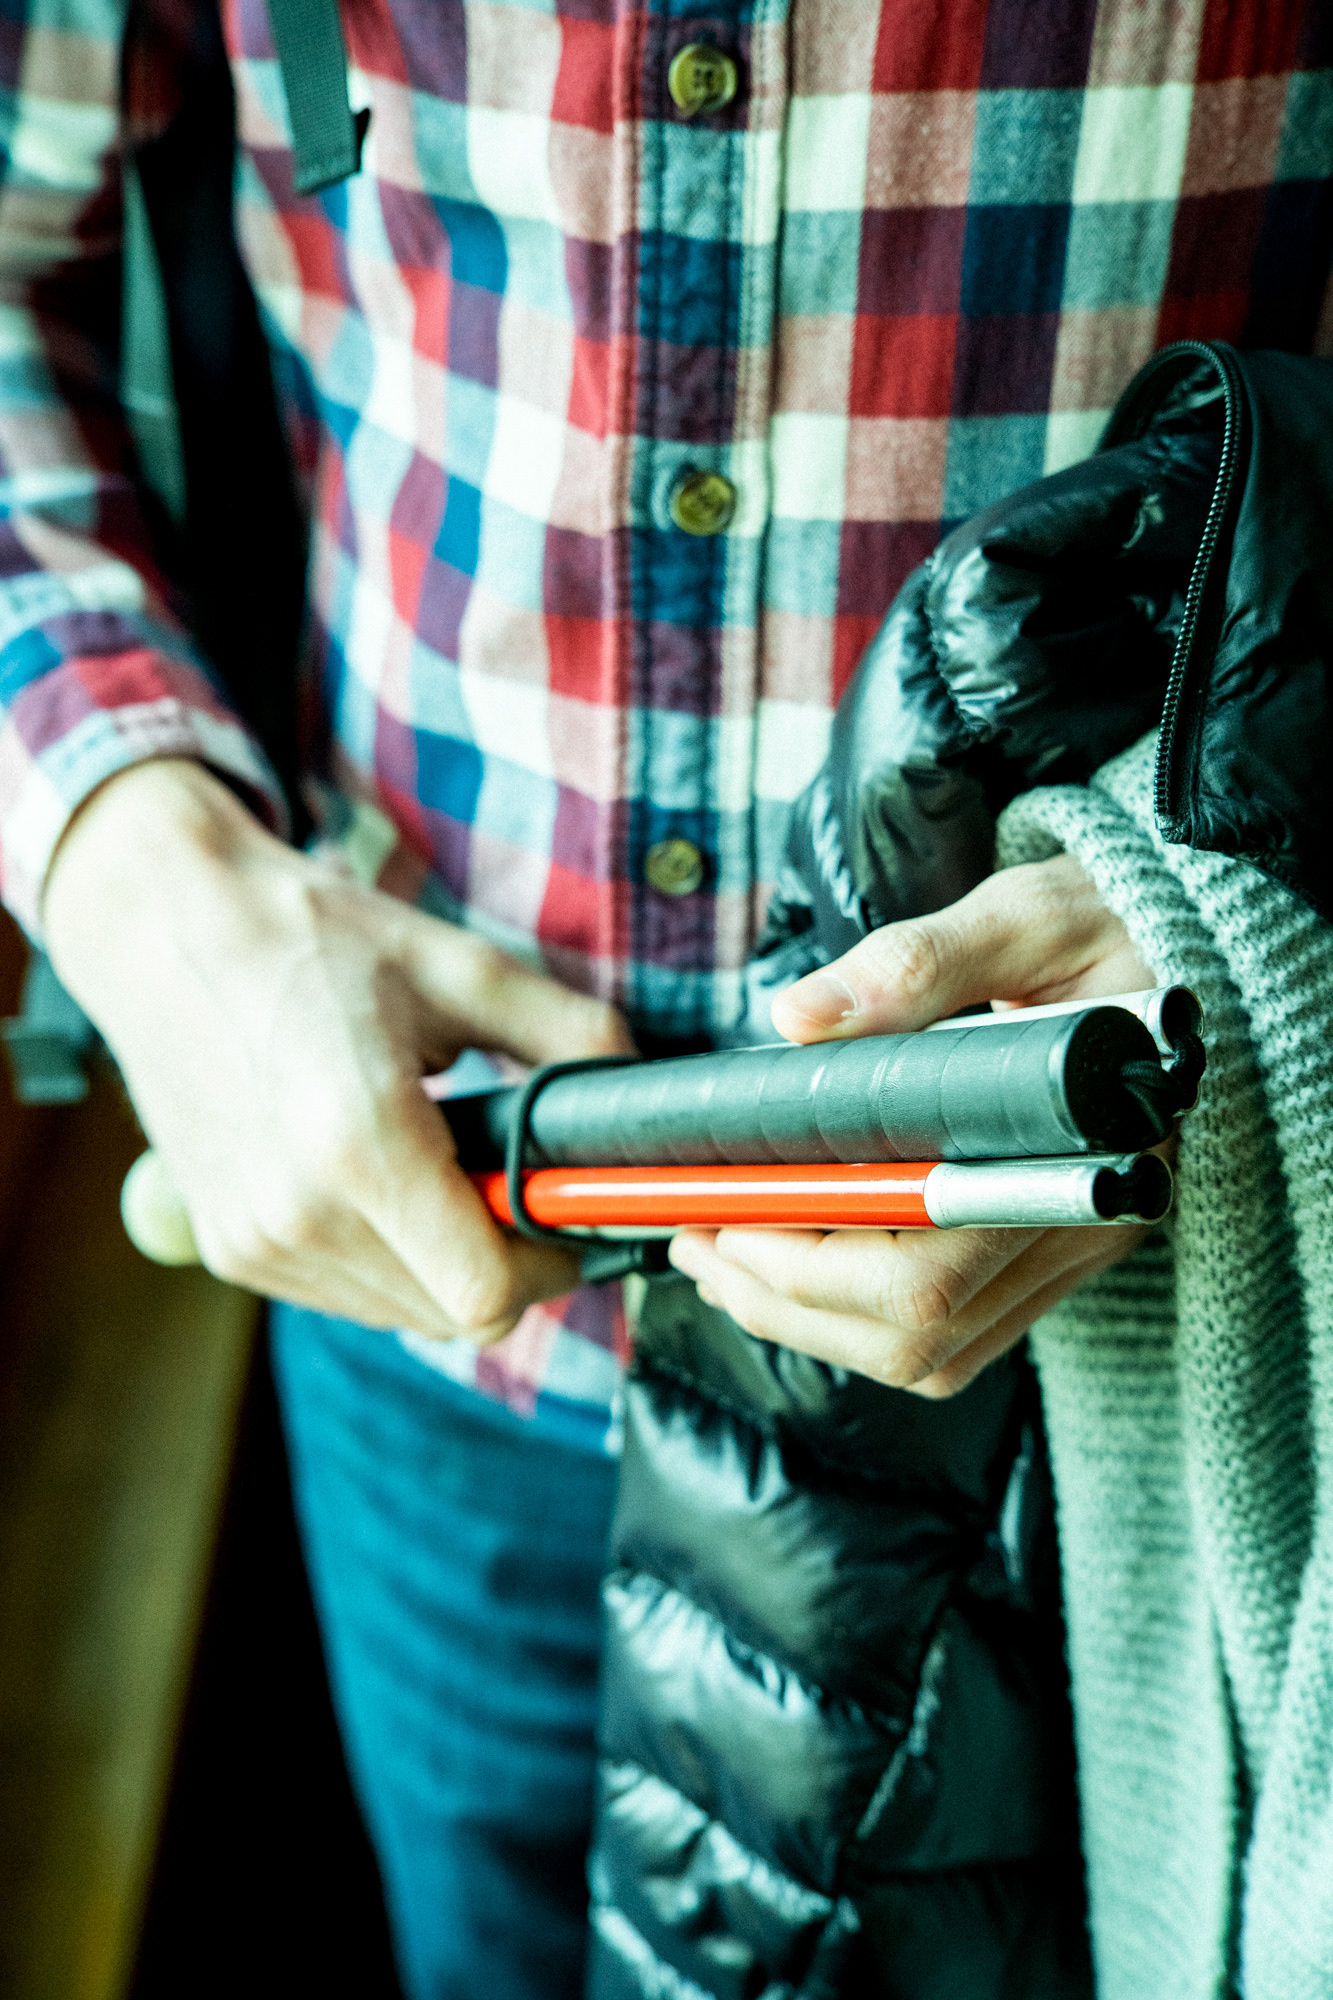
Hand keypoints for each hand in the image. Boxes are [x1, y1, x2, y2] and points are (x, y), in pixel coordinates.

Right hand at [44, 760, 632, 1341]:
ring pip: (402, 1313)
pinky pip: (346, 1293)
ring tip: (442, 1167)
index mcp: (359, 1146)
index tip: (568, 1212)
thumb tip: (645, 1083)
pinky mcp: (229, 1249)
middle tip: (518, 1182)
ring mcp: (256, 1242)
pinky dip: (386, 1258)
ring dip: (444, 1264)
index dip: (551, 1262)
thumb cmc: (311, 937)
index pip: (486, 1293)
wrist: (165, 927)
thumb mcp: (459, 966)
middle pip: (453, 1314)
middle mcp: (298, 1214)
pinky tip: (381, 1178)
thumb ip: (569, 1032)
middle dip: (507, 1260)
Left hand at [668, 855, 1162, 1396]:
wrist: (1181, 948)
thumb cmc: (1112, 928)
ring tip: (722, 1252)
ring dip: (804, 1318)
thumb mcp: (1022, 920)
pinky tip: (792, 1261)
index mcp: (1080, 1155)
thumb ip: (915, 966)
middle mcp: (1081, 1225)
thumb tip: (800, 1018)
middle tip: (697, 1235)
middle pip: (916, 1334)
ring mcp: (1067, 1250)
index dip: (806, 1264)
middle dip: (782, 1299)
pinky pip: (947, 1336)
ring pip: (926, 1353)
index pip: (928, 1273)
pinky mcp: (1047, 1255)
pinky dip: (851, 1316)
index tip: (725, 1216)